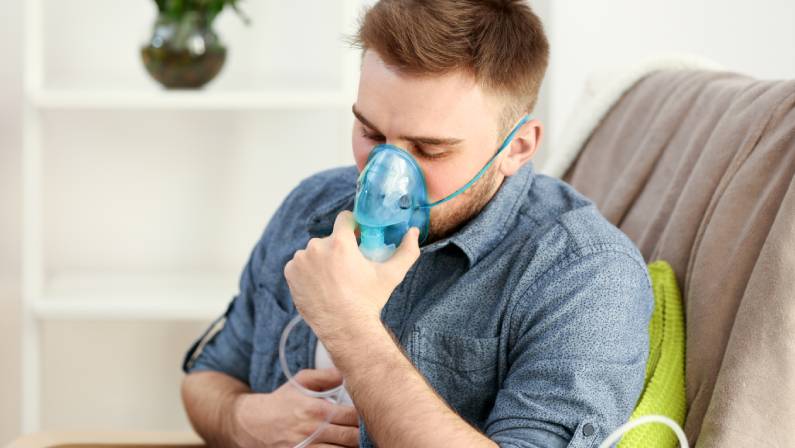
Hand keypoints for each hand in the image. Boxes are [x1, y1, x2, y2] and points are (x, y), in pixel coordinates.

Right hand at [231, 368, 359, 447]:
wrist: (250, 424)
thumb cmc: (279, 402)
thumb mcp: (300, 382)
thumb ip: (324, 376)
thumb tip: (346, 372)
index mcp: (317, 410)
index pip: (354, 416)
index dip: (367, 417)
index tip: (373, 413)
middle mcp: (313, 431)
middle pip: (353, 438)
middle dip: (364, 435)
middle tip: (371, 431)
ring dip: (352, 447)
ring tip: (358, 441)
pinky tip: (341, 447)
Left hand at [283, 211, 419, 342]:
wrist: (345, 328)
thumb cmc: (369, 301)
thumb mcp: (391, 275)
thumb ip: (406, 251)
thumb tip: (414, 232)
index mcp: (339, 243)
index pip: (344, 218)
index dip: (352, 227)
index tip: (357, 238)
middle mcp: (317, 247)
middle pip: (330, 238)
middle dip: (338, 248)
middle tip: (348, 268)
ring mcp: (301, 260)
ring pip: (314, 251)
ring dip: (322, 259)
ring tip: (334, 279)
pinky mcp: (291, 273)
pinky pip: (300, 264)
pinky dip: (308, 271)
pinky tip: (320, 285)